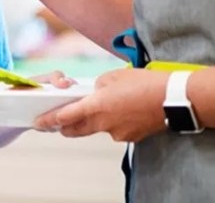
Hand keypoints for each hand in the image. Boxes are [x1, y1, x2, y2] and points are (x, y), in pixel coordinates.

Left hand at [34, 68, 168, 141]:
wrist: (175, 99)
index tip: (40, 122)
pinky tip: (122, 110)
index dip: (50, 120)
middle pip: (76, 129)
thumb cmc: (146, 84)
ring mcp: (117, 133)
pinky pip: (114, 130)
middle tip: (58, 122)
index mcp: (97, 106)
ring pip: (96, 129)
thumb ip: (99, 86)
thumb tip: (95, 93)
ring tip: (101, 107)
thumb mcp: (115, 76)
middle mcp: (104, 123)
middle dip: (65, 126)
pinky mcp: (130, 137)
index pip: (66, 116)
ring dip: (92, 121)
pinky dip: (112, 122)